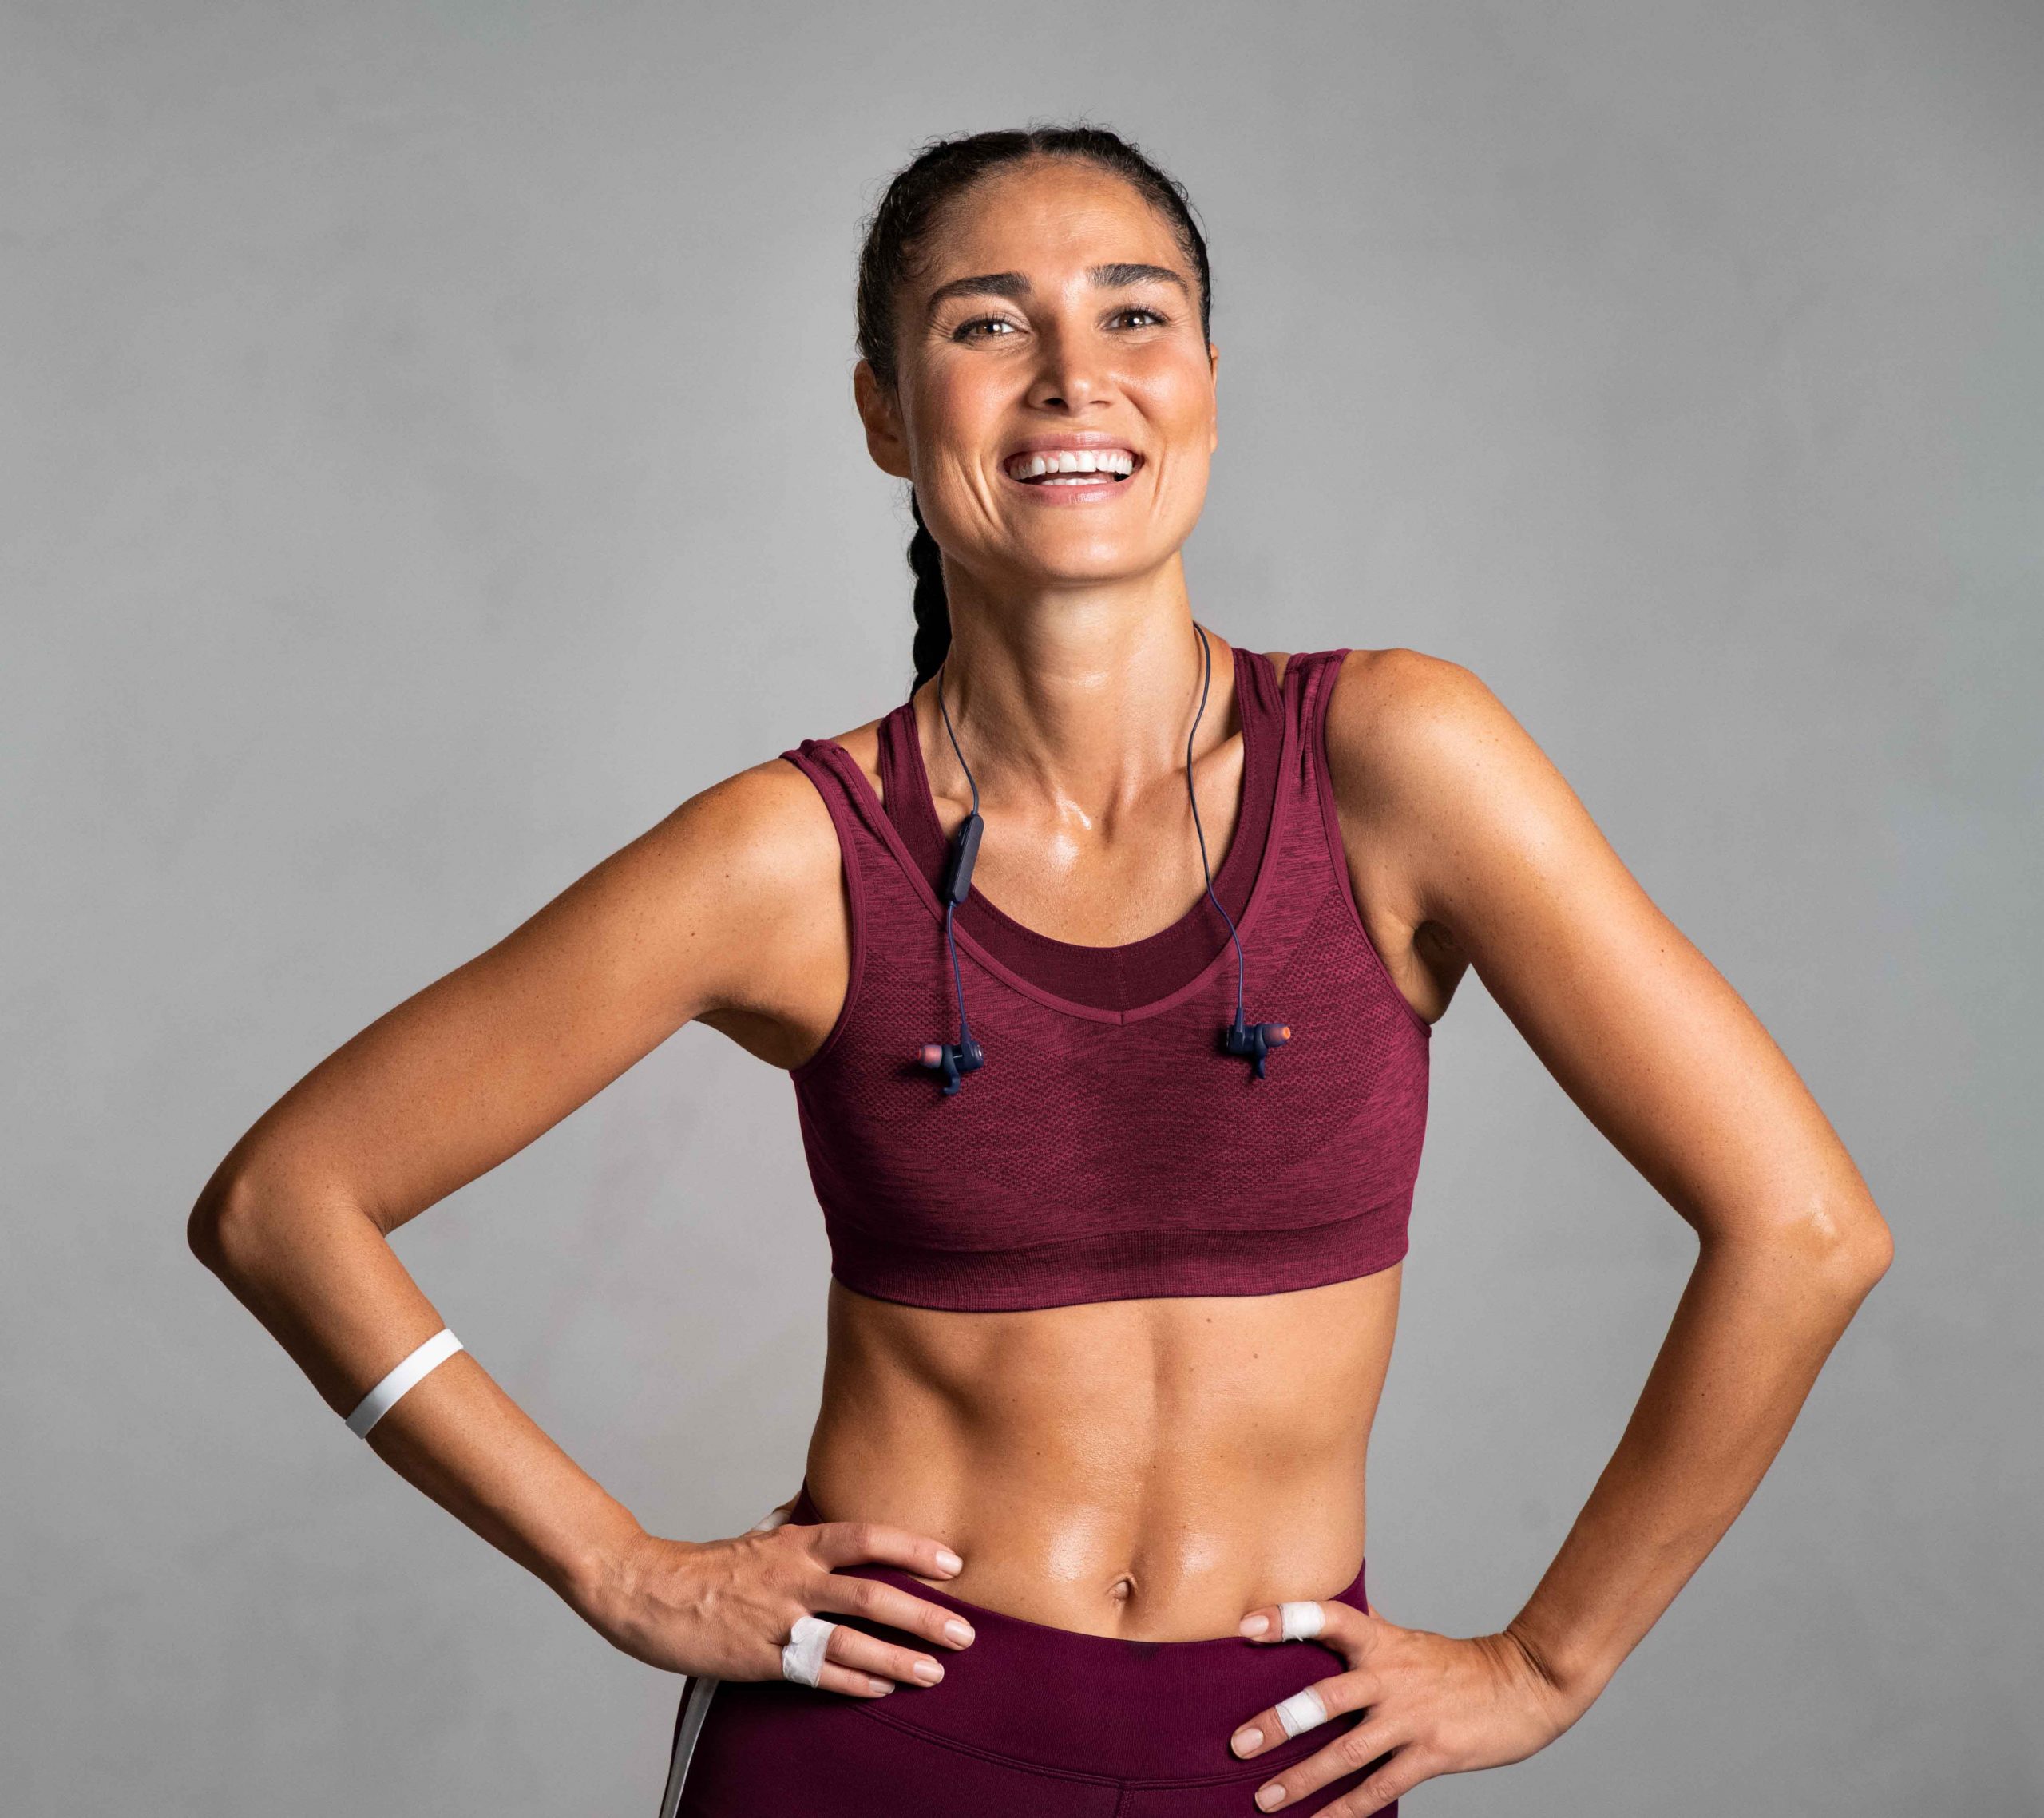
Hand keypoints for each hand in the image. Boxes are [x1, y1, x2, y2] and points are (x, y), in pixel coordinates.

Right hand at [572, 1518, 977, 1697]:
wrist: (648, 1591)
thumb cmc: (711, 1566)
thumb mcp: (765, 1536)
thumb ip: (804, 1527)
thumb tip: (836, 1509)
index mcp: (796, 1542)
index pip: (866, 1538)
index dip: (912, 1549)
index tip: (953, 1564)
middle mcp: (793, 1578)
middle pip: (870, 1594)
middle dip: (922, 1614)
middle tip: (964, 1631)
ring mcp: (776, 1621)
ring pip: (848, 1641)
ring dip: (897, 1658)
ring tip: (935, 1672)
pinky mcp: (759, 1659)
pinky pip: (815, 1674)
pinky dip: (853, 1683)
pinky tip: (882, 1690)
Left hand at [1227, 1597, 1590, 1812]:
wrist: (1525, 1684)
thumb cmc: (1457, 1664)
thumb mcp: (1408, 1639)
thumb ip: (1365, 1631)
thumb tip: (1324, 1613)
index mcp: (1382, 1641)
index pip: (1329, 1617)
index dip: (1287, 1618)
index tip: (1246, 1626)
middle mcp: (1391, 1677)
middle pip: (1325, 1698)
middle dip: (1278, 1723)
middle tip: (1238, 1744)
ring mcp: (1410, 1718)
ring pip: (1346, 1752)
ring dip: (1302, 1779)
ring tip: (1264, 1799)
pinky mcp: (1431, 1755)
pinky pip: (1380, 1787)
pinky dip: (1347, 1810)